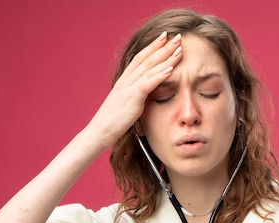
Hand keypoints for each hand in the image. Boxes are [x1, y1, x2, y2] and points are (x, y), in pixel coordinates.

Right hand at [87, 31, 182, 148]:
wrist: (99, 131)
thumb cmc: (111, 122)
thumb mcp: (124, 105)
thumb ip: (134, 97)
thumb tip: (144, 96)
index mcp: (124, 81)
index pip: (140, 58)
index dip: (152, 46)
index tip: (164, 37)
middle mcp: (126, 81)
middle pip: (147, 58)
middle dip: (163, 46)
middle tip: (178, 36)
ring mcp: (128, 88)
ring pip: (149, 67)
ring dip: (166, 57)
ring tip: (179, 48)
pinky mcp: (132, 98)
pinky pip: (148, 83)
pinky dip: (160, 75)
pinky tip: (171, 68)